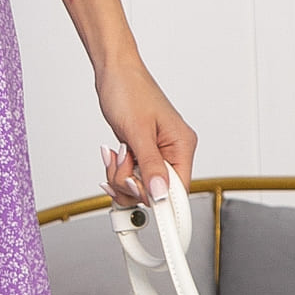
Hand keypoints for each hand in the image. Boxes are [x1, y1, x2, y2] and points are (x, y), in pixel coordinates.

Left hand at [95, 54, 196, 208]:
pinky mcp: (142, 150)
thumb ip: (151, 166)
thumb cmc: (128, 90)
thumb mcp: (137, 132)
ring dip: (122, 176)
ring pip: (140, 185)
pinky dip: (119, 169)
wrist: (112, 69)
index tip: (156, 225)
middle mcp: (173, 151)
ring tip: (116, 154)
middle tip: (122, 165)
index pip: (179, 191)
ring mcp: (156, 151)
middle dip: (132, 184)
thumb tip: (159, 195)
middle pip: (156, 192)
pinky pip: (131, 173)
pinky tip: (113, 153)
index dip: (163, 205)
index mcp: (182, 146)